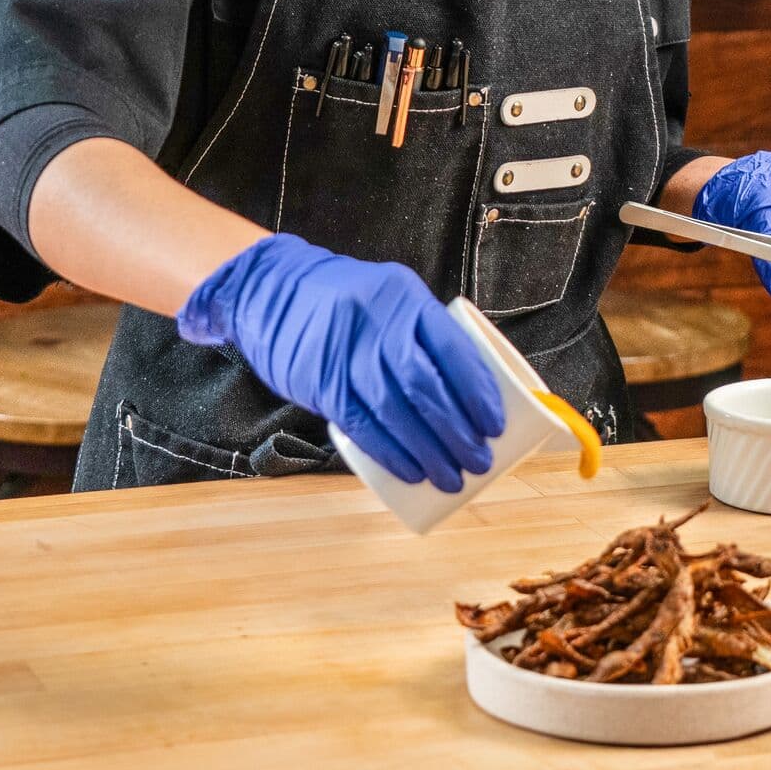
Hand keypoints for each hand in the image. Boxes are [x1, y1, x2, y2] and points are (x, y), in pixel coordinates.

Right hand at [179, 234, 505, 491]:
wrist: (275, 291)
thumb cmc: (349, 304)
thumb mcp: (390, 299)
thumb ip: (423, 336)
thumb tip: (470, 396)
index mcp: (405, 297)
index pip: (452, 349)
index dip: (477, 393)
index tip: (496, 426)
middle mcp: (376, 322)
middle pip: (425, 386)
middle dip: (457, 432)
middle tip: (479, 461)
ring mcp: (344, 352)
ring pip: (394, 411)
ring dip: (428, 452)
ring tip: (450, 478)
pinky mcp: (319, 381)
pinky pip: (360, 424)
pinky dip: (389, 453)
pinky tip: (410, 471)